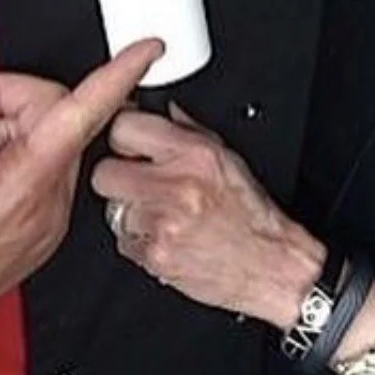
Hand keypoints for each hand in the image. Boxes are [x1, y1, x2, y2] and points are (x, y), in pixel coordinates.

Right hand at [0, 38, 161, 364]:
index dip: (115, 79)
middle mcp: (45, 208)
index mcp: (19, 194)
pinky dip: (16, 151)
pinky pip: (47, 166)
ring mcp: (46, 220)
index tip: (147, 50)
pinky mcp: (40, 228)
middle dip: (16, 99)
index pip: (80, 121)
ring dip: (13, 126)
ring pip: (54, 139)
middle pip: (61, 118)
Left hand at [91, 106, 322, 328]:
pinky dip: (137, 239)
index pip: (124, 128)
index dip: (123, 135)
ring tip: (157, 211)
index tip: (128, 142)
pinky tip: (162, 235)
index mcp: (193, 154)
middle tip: (137, 180)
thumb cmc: (251, 213)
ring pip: (111, 210)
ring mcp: (161, 224)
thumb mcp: (226, 156)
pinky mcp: (155, 256)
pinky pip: (123, 241)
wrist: (270, 264)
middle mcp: (175, 186)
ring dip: (128, 210)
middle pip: (104, 172)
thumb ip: (188, 129)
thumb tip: (162, 110)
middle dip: (117, 175)